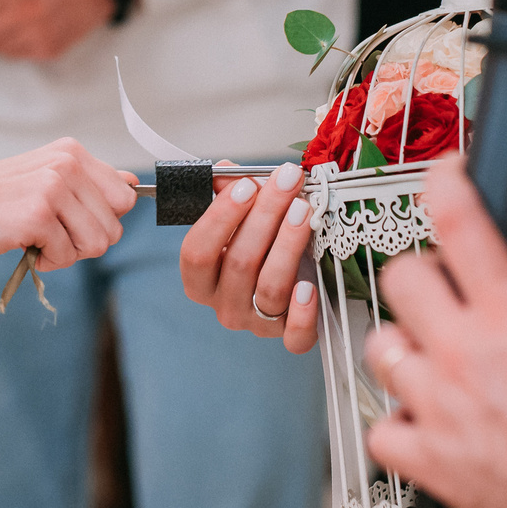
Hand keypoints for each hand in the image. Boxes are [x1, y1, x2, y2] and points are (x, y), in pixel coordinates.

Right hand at [0, 138, 134, 275]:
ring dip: (67, 253)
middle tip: (49, 233)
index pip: (125, 197)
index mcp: (71, 152)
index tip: (70, 220)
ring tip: (35, 238)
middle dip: (85, 240)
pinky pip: (68, 256)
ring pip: (98, 243)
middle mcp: (66, 164)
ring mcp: (53, 187)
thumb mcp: (42, 177)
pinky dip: (46, 261)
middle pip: (115, 225)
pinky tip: (21, 243)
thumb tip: (133, 185)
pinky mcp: (38, 215)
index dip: (101, 219)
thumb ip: (87, 181)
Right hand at [179, 162, 318, 351]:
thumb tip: (227, 170)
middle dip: (265, 216)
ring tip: (303, 211)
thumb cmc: (260, 243)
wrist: (292, 276)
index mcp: (201, 279)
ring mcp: (256, 323)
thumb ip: (230, 191)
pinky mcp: (288, 337)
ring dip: (287, 245)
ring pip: (269, 288)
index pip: (197, 252)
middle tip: (287, 184)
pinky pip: (294, 335)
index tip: (246, 186)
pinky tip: (309, 286)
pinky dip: (302, 313)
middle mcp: (223, 305)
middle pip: (238, 263)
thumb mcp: (241, 216)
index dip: (219, 218)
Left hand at [362, 158, 506, 507]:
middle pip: (402, 278)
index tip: (444, 173)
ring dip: (405, 350)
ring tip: (436, 364)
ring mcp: (440, 406)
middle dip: (421, 278)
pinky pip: (384, 428)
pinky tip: (427, 426)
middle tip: (446, 295)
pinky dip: (400, 427)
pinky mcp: (429, 460)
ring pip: (382, 348)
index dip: (446, 184)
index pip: (462, 224)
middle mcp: (466, 353)